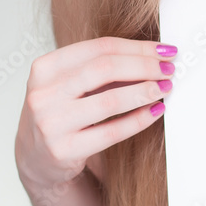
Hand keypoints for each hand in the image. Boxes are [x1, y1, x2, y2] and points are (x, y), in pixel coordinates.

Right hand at [14, 36, 176, 192]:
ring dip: (144, 91)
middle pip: (105, 69)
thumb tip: (153, 55)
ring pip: (109, 100)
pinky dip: (139, 119)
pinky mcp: (63, 151)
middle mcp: (43, 93)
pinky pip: (111, 131)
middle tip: (169, 69)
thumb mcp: (70, 84)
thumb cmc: (62, 112)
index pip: (99, 48)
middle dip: (144, 66)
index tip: (163, 50)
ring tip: (165, 88)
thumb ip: (101, 68)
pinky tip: (155, 111)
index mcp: (44, 67)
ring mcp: (50, 123)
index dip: (137, 47)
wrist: (36, 158)